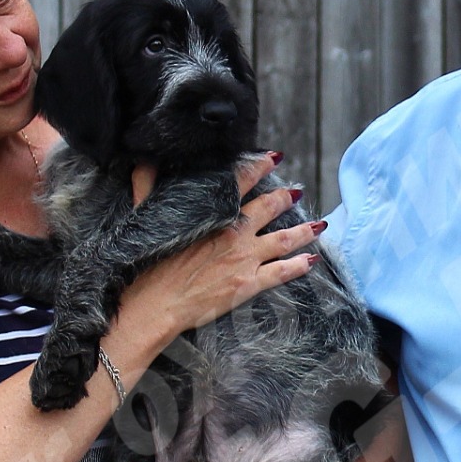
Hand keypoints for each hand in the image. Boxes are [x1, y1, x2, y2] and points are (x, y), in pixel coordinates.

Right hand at [119, 155, 319, 339]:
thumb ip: (147, 186)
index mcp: (212, 213)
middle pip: (269, 207)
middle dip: (286, 196)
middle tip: (297, 190)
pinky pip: (282, 272)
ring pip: (284, 239)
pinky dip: (299, 266)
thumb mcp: (146, 216)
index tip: (273, 157)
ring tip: (318, 225)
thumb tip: (142, 162)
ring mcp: (245, 258)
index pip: (240, 181)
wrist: (156, 304)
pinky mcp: (249, 284)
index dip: (259, 166)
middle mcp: (234, 231)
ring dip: (304, 231)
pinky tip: (310, 261)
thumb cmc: (150, 263)